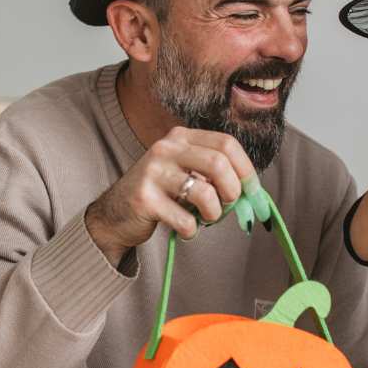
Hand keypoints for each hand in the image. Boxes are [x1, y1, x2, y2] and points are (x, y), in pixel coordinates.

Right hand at [84, 127, 253, 263]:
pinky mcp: (144, 199)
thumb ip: (214, 175)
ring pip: (205, 192)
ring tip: (205, 218)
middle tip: (228, 206)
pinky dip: (192, 231)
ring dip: (214, 213)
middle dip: (233, 191)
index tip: (251, 190)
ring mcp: (152, 172)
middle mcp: (166, 148)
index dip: (246, 169)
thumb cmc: (160, 195)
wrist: (114, 214)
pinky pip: (185, 220)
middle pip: (219, 163)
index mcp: (181, 137)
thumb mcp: (185, 173)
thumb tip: (253, 192)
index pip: (226, 143)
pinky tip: (184, 229)